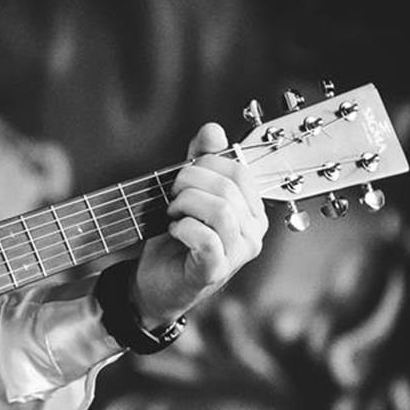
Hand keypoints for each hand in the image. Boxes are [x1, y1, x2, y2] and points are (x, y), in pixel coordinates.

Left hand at [131, 122, 267, 325]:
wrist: (156, 281)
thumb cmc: (175, 237)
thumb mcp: (186, 191)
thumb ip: (200, 160)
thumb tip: (213, 129)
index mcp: (251, 209)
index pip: (239, 170)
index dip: (206, 164)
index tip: (183, 175)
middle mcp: (253, 232)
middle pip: (228, 188)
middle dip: (190, 182)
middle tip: (171, 196)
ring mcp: (238, 254)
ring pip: (221, 211)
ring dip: (185, 205)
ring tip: (172, 213)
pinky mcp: (216, 270)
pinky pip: (206, 239)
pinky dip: (183, 228)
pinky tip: (174, 230)